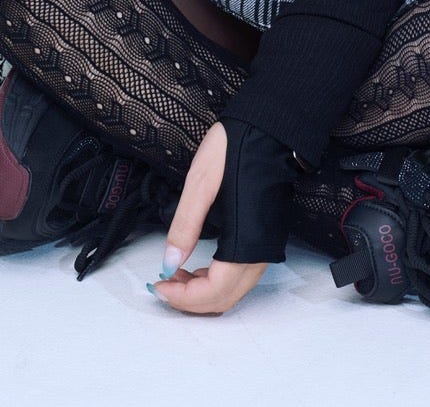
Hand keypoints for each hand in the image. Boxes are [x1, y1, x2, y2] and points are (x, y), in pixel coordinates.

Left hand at [148, 121, 267, 315]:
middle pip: (225, 299)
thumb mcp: (201, 183)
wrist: (270, 128)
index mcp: (246, 241)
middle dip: (191, 300)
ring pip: (233, 291)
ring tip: (175, 275)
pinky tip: (196, 265)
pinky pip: (239, 276)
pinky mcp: (263, 238)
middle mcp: (261, 252)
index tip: (159, 286)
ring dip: (203, 292)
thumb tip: (168, 264)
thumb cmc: (236, 148)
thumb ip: (185, 226)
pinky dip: (216, 280)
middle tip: (163, 286)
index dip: (183, 297)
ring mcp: (265, 247)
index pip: (214, 291)